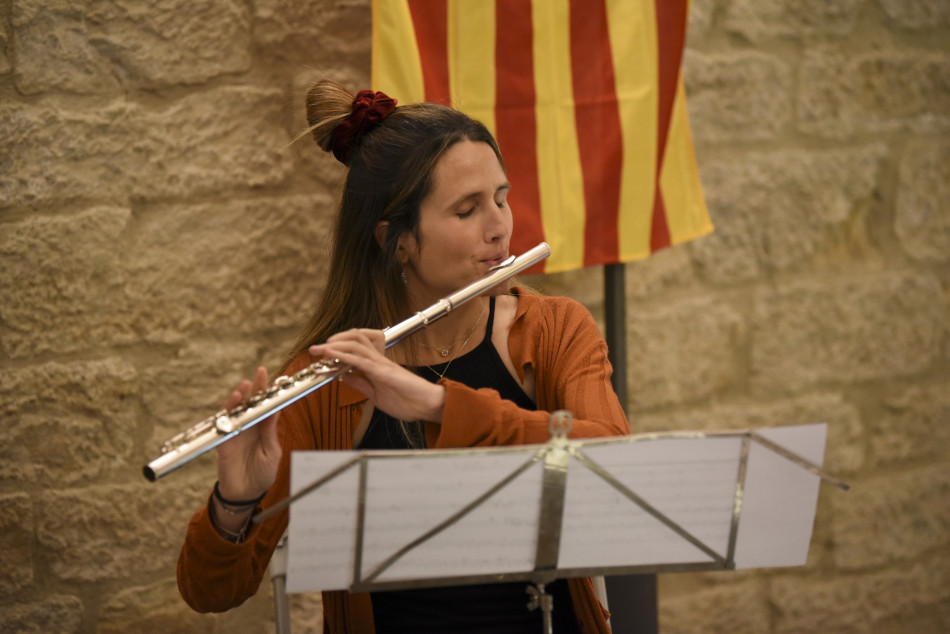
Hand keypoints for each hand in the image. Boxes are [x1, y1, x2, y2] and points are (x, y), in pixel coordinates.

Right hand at [214, 366, 281, 502]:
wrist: (246, 494)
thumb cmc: (262, 474)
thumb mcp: (271, 452)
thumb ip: (270, 431)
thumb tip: (275, 409)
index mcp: (263, 428)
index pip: (266, 405)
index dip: (268, 391)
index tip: (275, 377)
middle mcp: (249, 426)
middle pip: (251, 403)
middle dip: (255, 387)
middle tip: (261, 372)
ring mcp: (235, 432)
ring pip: (236, 410)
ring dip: (240, 396)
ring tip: (246, 384)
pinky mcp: (224, 441)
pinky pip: (224, 424)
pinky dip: (228, 412)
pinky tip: (234, 401)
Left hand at [309, 329, 445, 422]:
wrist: (428, 406)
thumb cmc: (407, 401)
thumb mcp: (375, 394)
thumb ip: (359, 383)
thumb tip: (341, 376)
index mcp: (376, 365)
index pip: (354, 349)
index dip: (336, 348)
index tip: (320, 355)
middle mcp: (378, 360)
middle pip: (354, 339)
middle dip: (332, 341)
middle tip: (315, 349)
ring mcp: (381, 364)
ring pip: (355, 344)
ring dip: (334, 344)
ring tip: (319, 349)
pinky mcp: (384, 371)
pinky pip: (360, 359)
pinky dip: (343, 355)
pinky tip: (330, 353)